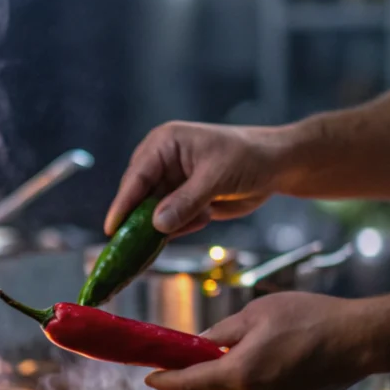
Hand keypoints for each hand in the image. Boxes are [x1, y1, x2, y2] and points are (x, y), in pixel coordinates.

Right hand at [105, 121, 289, 236]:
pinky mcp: (183, 200)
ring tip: (196, 220)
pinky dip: (182, 227)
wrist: (276, 166)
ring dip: (168, 225)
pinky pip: (171, 221)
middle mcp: (162, 161)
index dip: (123, 204)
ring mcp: (172, 182)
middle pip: (139, 197)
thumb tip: (157, 225)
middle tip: (137, 245)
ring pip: (153, 213)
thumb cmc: (248, 157)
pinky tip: (204, 218)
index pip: (136, 177)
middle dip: (143, 220)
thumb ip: (186, 201)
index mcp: (164, 144)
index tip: (112, 228)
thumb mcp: (216, 177)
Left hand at [145, 292, 372, 389]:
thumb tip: (200, 344)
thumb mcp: (257, 313)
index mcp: (241, 373)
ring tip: (233, 353)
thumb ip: (222, 333)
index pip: (189, 383)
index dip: (165, 381)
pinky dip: (244, 386)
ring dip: (220, 382)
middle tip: (184, 361)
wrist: (360, 340)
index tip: (150, 378)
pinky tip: (259, 362)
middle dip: (189, 383)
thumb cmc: (311, 318)